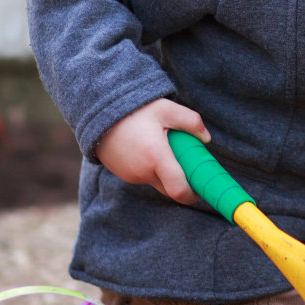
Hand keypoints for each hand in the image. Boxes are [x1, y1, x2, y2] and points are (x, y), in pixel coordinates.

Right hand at [95, 99, 210, 204]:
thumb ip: (191, 122)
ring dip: (166, 172)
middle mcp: (143, 172)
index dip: (193, 195)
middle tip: (188, 162)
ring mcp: (131, 176)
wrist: (98, 113)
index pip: (179, 190)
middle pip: (170, 188)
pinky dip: (152, 169)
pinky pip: (144, 177)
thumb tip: (206, 139)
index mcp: (156, 158)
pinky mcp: (123, 175)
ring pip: (157, 181)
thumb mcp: (166, 108)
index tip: (201, 188)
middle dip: (182, 181)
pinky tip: (149, 149)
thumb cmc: (136, 111)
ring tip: (163, 147)